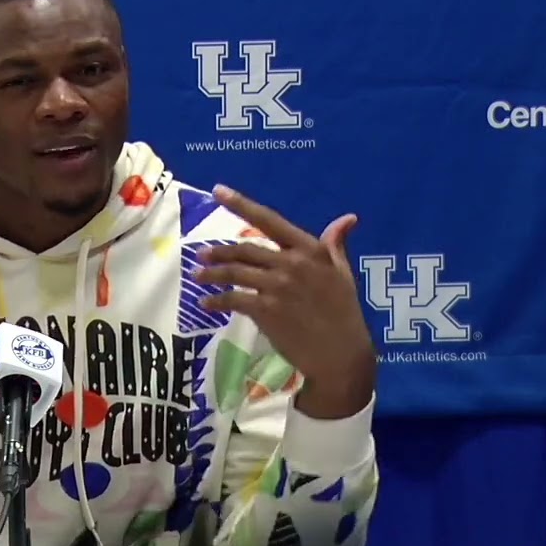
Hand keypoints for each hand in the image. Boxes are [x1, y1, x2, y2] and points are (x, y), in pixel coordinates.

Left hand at [194, 185, 374, 417]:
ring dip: (212, 274)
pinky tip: (206, 303)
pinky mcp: (266, 310)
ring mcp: (278, 286)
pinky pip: (233, 299)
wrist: (341, 354)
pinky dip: (216, 301)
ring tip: (197, 277)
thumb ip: (335, 244)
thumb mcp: (343, 273)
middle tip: (200, 255)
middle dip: (219, 251)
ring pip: (235, 272)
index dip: (241, 204)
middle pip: (245, 249)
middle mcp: (292, 263)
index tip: (218, 191)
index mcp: (310, 250)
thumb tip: (347, 219)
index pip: (270, 220)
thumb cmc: (343, 313)